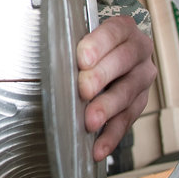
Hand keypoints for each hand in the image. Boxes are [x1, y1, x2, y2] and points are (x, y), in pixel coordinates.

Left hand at [77, 15, 156, 161]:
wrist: (112, 55)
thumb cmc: (90, 46)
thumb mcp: (81, 36)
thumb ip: (68, 43)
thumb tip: (37, 54)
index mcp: (123, 29)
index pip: (114, 32)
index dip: (99, 44)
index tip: (82, 59)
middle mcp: (138, 51)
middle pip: (123, 62)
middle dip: (101, 77)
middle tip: (83, 90)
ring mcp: (141, 78)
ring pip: (128, 93)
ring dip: (107, 108)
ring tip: (90, 121)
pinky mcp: (139, 102)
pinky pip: (127, 121)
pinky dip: (111, 136)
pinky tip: (98, 148)